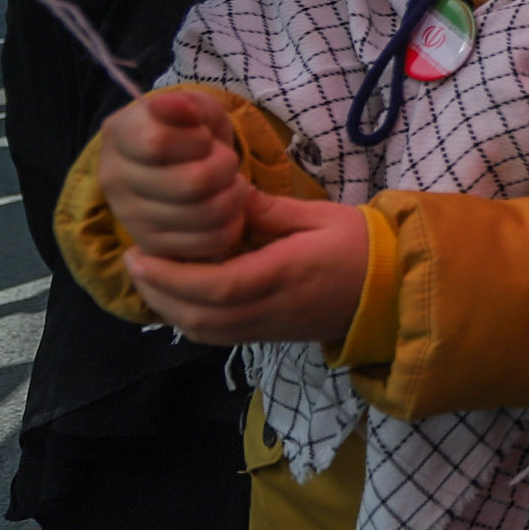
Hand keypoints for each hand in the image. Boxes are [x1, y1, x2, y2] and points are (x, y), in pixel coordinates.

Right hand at [98, 87, 250, 263]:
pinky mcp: (156, 248)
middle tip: (225, 161)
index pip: (159, 144)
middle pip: (191, 183)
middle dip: (225, 166)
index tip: (204, 137)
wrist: (183, 164)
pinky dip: (232, 223)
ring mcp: (132, 219)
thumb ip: (183, 104)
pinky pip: (211, 242)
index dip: (197, 140)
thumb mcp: (192, 106)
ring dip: (234, 195)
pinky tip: (225, 207)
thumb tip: (165, 104)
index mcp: (118, 136)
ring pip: (206, 214)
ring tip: (228, 183)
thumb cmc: (189, 130)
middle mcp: (114, 180)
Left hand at [126, 192, 370, 344]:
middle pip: (201, 317)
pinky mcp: (269, 337)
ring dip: (169, 308)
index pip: (217, 286)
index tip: (141, 253)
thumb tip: (221, 193)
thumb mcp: (317, 214)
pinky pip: (219, 337)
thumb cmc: (362, 245)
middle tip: (133, 261)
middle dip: (158, 292)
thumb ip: (266, 209)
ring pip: (205, 332)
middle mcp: (272, 310)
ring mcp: (270, 329)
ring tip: (149, 277)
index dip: (172, 276)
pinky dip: (190, 319)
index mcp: (285, 274)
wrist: (395, 290)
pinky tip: (178, 294)